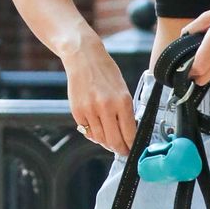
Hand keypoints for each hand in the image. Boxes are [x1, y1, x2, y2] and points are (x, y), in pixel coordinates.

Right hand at [63, 42, 136, 157]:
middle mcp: (106, 107)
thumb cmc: (105, 71)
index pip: (129, 134)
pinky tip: (98, 130)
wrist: (84, 57)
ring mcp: (89, 110)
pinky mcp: (77, 112)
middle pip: (114, 141)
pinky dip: (93, 134)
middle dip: (120, 150)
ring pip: (100, 139)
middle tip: (123, 151)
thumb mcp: (123, 89)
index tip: (133, 149)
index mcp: (122, 101)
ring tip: (111, 141)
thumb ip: (125, 111)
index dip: (132, 146)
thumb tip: (127, 132)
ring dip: (106, 144)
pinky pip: (87, 132)